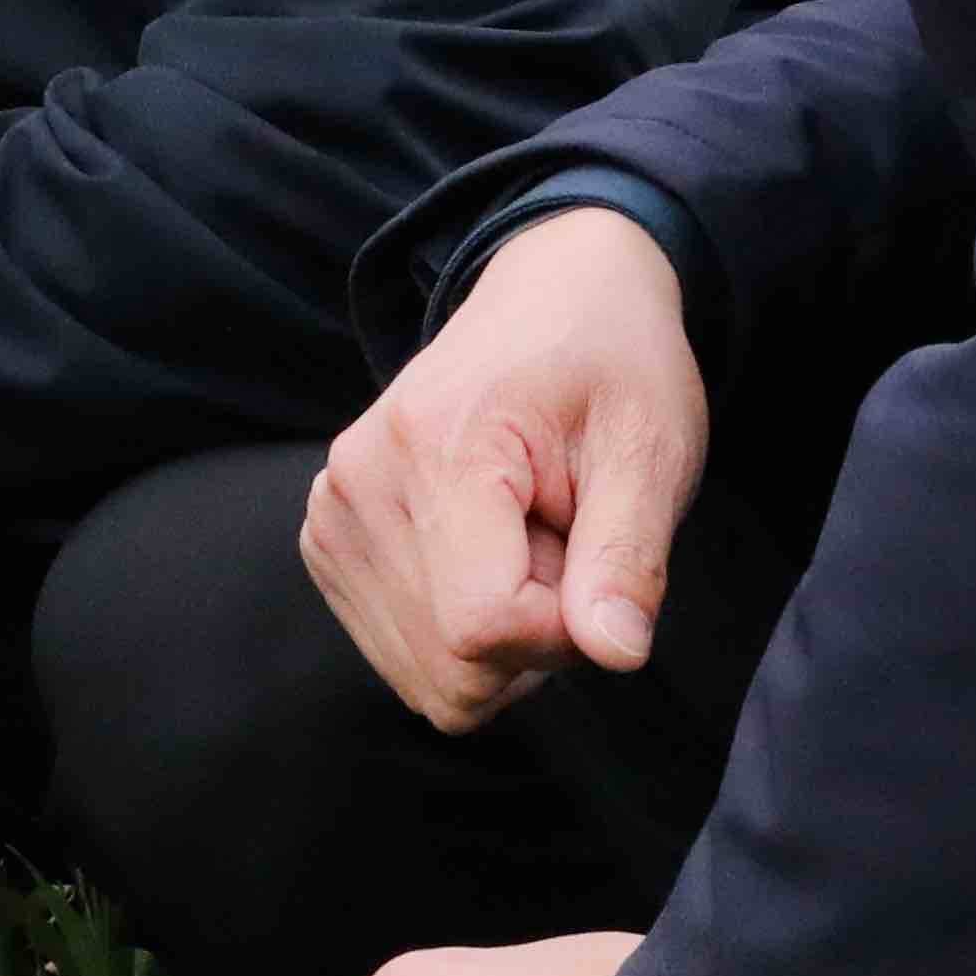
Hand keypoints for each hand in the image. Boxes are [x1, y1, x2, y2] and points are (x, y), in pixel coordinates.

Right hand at [306, 204, 709, 733]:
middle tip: (568, 548)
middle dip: (535, 639)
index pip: (482, 626)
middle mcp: (357, 481)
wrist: (548, 301)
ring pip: (427, 674)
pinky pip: (406, 655)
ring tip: (531, 541)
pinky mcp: (326, 537)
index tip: (597, 566)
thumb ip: (628, 557)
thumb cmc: (608, 366)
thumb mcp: (649, 448)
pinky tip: (492, 555)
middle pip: (450, 666)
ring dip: (501, 637)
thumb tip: (614, 654)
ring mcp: (331, 512)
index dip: (563, 633)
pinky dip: (463, 631)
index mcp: (437, 446)